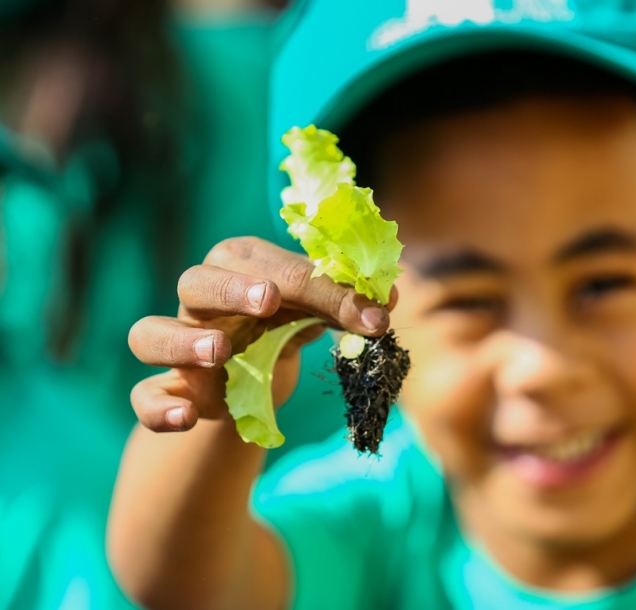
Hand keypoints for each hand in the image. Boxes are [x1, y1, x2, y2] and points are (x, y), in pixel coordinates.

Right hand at [127, 237, 392, 432]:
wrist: (250, 381)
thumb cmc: (283, 328)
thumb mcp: (315, 314)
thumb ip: (344, 306)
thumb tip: (389, 300)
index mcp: (240, 266)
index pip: (272, 266)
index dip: (320, 288)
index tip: (366, 314)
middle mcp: (201, 299)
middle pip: (196, 282)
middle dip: (232, 289)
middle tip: (270, 300)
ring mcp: (178, 345)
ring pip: (150, 333)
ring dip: (182, 341)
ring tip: (218, 353)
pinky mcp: (170, 390)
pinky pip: (144, 396)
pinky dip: (159, 408)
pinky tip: (186, 419)